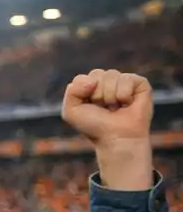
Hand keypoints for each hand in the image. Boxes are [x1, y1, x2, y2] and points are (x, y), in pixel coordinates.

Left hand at [62, 69, 153, 190]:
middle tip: (104, 108)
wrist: (116, 137)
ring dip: (110, 96)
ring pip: (111, 75)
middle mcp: (108, 81)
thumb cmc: (95, 126)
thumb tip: (93, 80)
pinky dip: (123, 95)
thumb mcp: (71, 111)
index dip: (83, 94)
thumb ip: (72, 91)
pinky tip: (127, 104)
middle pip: (97, 74)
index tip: (89, 107)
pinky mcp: (140, 83)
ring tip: (115, 107)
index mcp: (91, 85)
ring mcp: (124, 81)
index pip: (83, 78)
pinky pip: (126, 79)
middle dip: (96, 94)